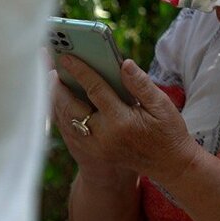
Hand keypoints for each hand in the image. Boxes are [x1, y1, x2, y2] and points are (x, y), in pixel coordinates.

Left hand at [51, 55, 198, 185]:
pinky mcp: (91, 152)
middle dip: (59, 86)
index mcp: (121, 121)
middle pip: (71, 107)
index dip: (80, 71)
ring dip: (57, 100)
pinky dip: (62, 114)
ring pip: (66, 120)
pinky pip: (69, 130)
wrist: (168, 164)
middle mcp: (103, 136)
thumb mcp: (162, 105)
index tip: (67, 57)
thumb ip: (141, 84)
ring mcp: (95, 147)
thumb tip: (124, 63)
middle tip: (51, 68)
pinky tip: (61, 100)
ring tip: (53, 81)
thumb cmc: (167, 131)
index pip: (95, 90)